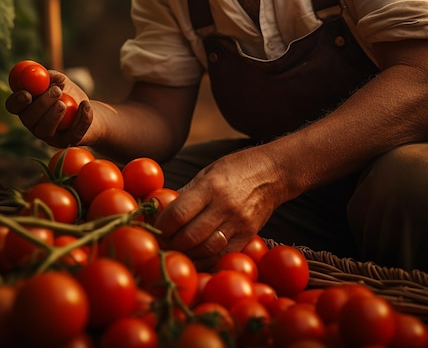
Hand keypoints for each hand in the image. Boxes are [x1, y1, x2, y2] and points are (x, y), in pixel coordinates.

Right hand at [5, 70, 92, 147]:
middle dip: (42, 104)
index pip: (13, 106)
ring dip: (54, 114)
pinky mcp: (67, 142)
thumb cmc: (69, 93)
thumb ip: (49, 77)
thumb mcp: (60, 81)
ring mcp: (49, 136)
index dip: (17, 101)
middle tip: (56, 91)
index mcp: (27, 106)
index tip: (27, 94)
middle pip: (28, 118)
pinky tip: (85, 105)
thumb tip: (41, 74)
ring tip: (66, 103)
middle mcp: (34, 123)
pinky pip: (72, 133)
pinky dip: (81, 117)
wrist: (88, 109)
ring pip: (44, 130)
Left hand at [154, 145, 279, 267]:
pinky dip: (205, 259)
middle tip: (161, 243)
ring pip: (205, 249)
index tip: (154, 227)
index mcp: (211, 187)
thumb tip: (162, 208)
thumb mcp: (208, 172)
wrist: (274, 173)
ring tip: (175, 250)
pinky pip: (222, 255)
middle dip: (170, 243)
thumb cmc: (236, 168)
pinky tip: (195, 257)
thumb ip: (186, 192)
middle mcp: (224, 206)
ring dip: (186, 254)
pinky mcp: (248, 235)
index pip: (178, 213)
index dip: (162, 225)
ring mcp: (238, 223)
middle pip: (189, 236)